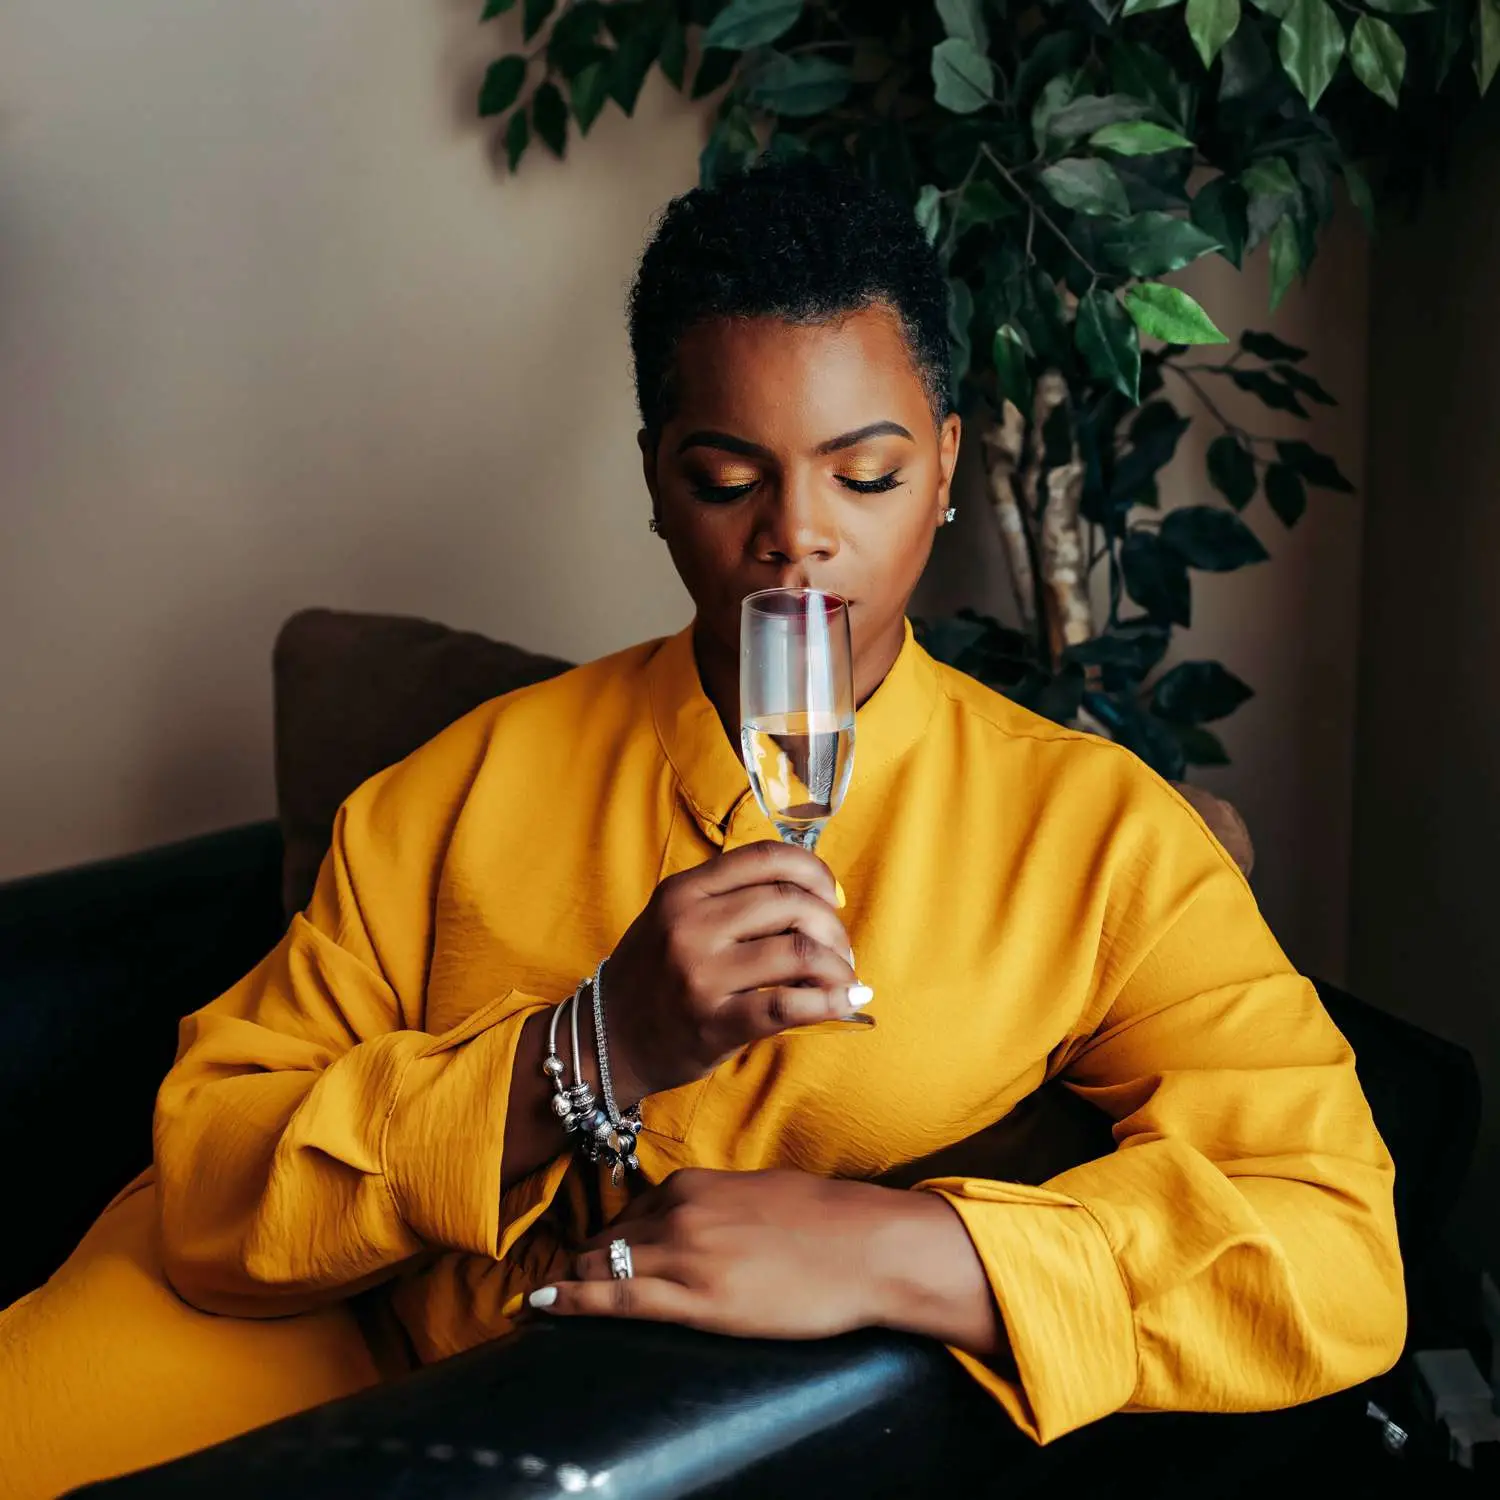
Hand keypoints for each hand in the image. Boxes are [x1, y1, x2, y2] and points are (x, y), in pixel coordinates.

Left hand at [528, 1168, 903, 1339]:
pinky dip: (574, 1300)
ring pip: (606, 1266)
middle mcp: (680, 1214)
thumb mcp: (758, 1194)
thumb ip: (718, 1203)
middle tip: (559, 1278)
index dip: (608, 1237)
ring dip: (573, 1280)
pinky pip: (620, 1299)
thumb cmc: (822, 1221)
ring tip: (545, 1296)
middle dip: (583, 1260)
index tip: (589, 1251)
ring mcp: (687, 1257)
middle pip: (610, 1240)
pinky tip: (544, 1303)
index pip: (631, 1212)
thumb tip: (700, 1219)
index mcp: (695, 1185)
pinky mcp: (699, 1301)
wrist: (864, 1246)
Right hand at [605, 842, 864, 1101]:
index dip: (815, 872)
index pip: (768, 858)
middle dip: (833, 925)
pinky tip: (846, 1002)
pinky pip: (787, 1005)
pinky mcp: (713, 1023)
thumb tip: (819, 897)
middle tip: (841, 949)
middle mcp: (690, 924)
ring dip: (837, 965)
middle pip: (792, 902)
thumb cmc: (653, 977)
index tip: (831, 896)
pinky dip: (830, 1001)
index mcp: (685, 891)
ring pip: (799, 950)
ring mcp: (700, 974)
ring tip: (844, 979)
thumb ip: (731, 900)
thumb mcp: (675, 918)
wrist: (606, 1041)